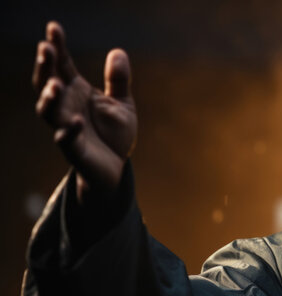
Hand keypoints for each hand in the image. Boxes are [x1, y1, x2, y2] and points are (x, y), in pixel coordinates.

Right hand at [33, 21, 136, 202]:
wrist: (115, 168)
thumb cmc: (113, 134)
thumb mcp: (122, 103)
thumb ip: (119, 80)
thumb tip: (118, 52)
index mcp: (77, 91)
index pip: (62, 65)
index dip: (57, 47)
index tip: (53, 27)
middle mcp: (67, 107)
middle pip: (48, 83)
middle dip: (45, 66)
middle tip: (45, 48)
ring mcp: (67, 127)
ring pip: (49, 111)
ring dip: (49, 97)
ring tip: (55, 84)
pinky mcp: (75, 149)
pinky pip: (67, 140)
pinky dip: (70, 131)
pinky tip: (77, 120)